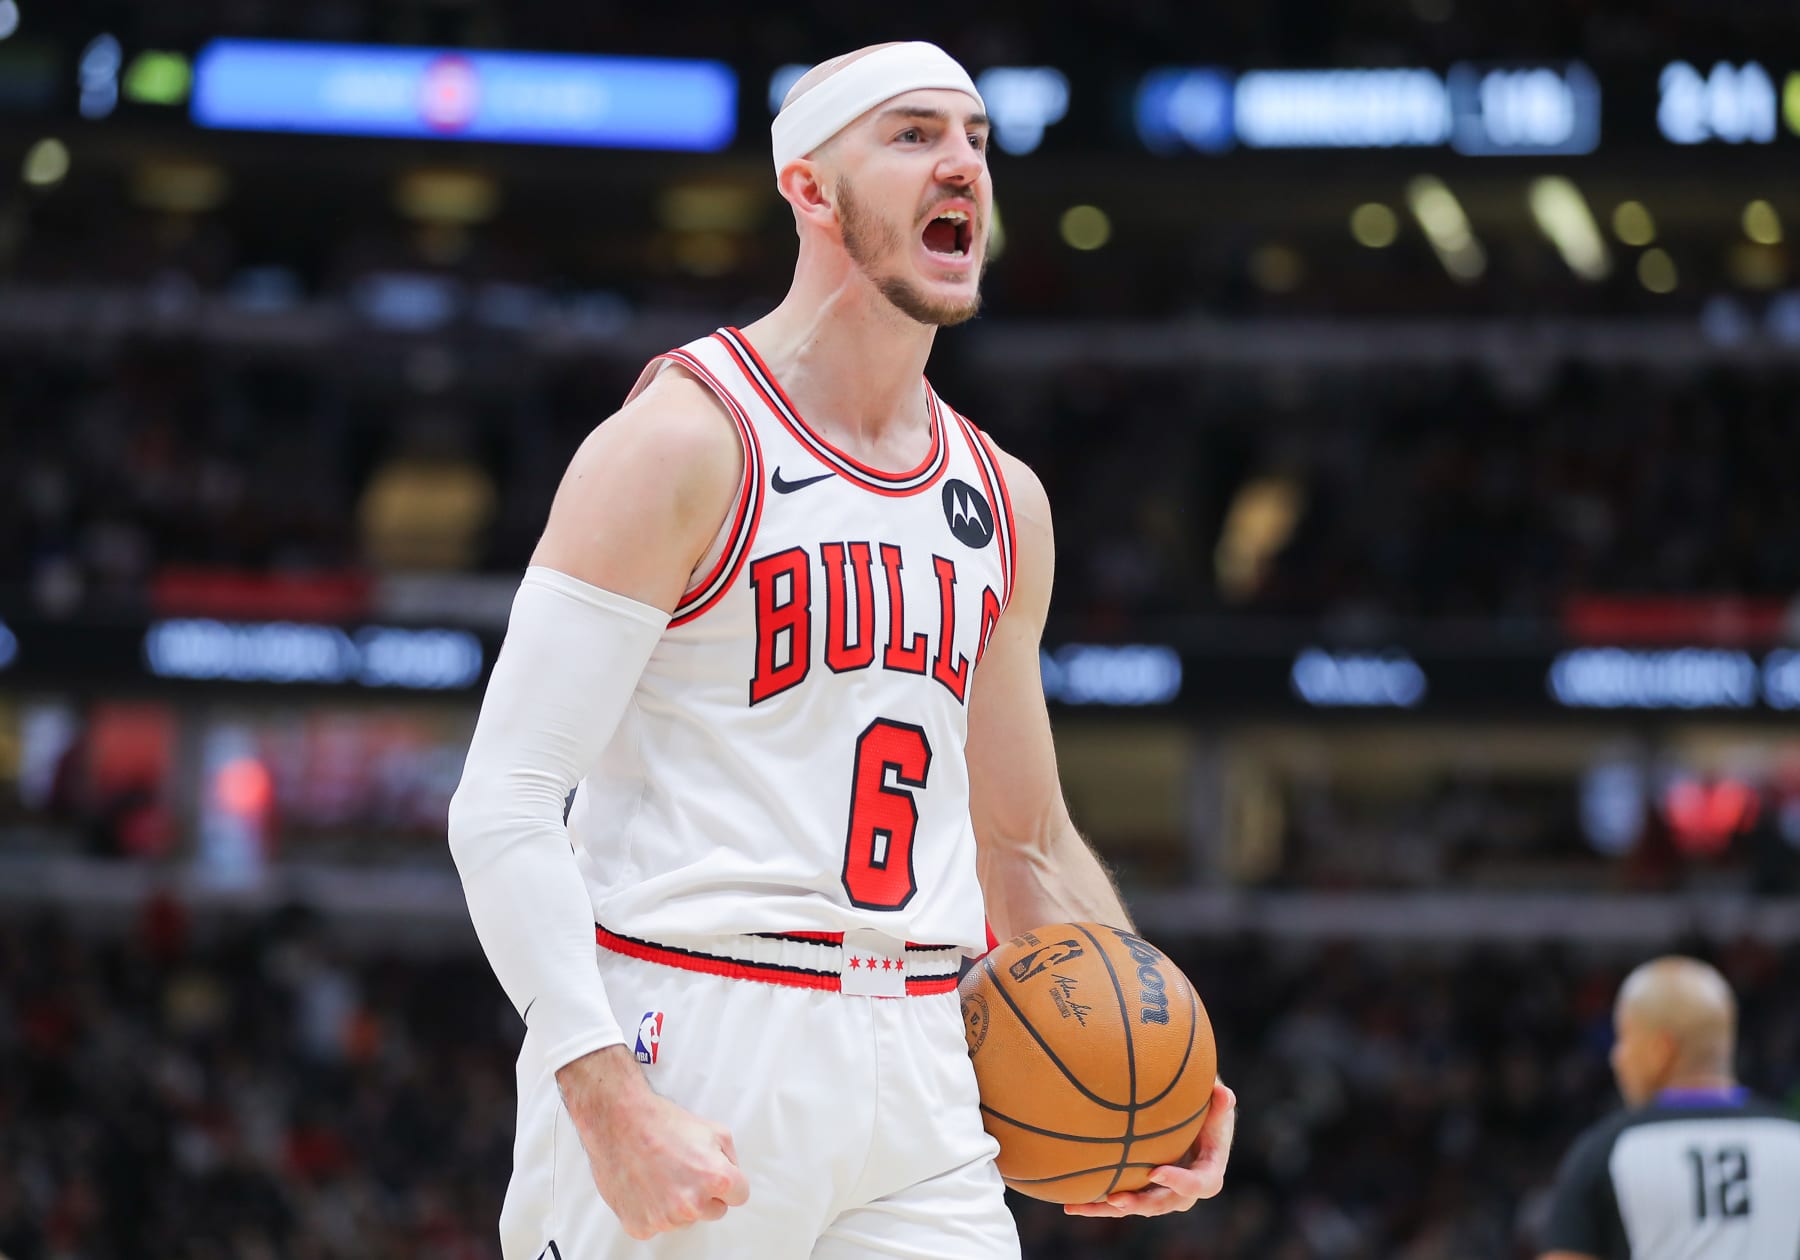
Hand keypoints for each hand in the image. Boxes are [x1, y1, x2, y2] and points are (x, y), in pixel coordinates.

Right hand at [556, 1044, 749, 1238]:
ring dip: (679, 1204)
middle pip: (714, 1211)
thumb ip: (731, 1159)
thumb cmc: (661, 1123)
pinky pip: (658, 1225)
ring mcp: (666, 1218)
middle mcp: (692, 1204)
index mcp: (716, 1179)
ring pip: (686, 1220)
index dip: (729, 1182)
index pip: (740, 1196)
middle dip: (705, 1194)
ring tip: (662, 1174)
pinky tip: (647, 1186)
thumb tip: (733, 1176)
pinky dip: (653, 1210)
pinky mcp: (642, 1226)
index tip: (715, 1174)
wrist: (618, 1122)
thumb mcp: (714, 1130)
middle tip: (685, 1170)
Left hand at [1063, 1081, 1235, 1218]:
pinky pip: (1119, 1203)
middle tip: (1116, 1199)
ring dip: (1107, 1209)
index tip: (1156, 1171)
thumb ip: (1220, 1103)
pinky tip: (1069, 1204)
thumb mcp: (1217, 1107)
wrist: (1196, 1131)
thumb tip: (1222, 1092)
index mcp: (1207, 1174)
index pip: (1198, 1185)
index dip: (1178, 1181)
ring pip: (1135, 1208)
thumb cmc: (1208, 1114)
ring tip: (1079, 1206)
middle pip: (1162, 1204)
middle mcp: (1183, 1192)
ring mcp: (1160, 1195)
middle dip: (1139, 1204)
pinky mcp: (1141, 1192)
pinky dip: (1096, 1205)